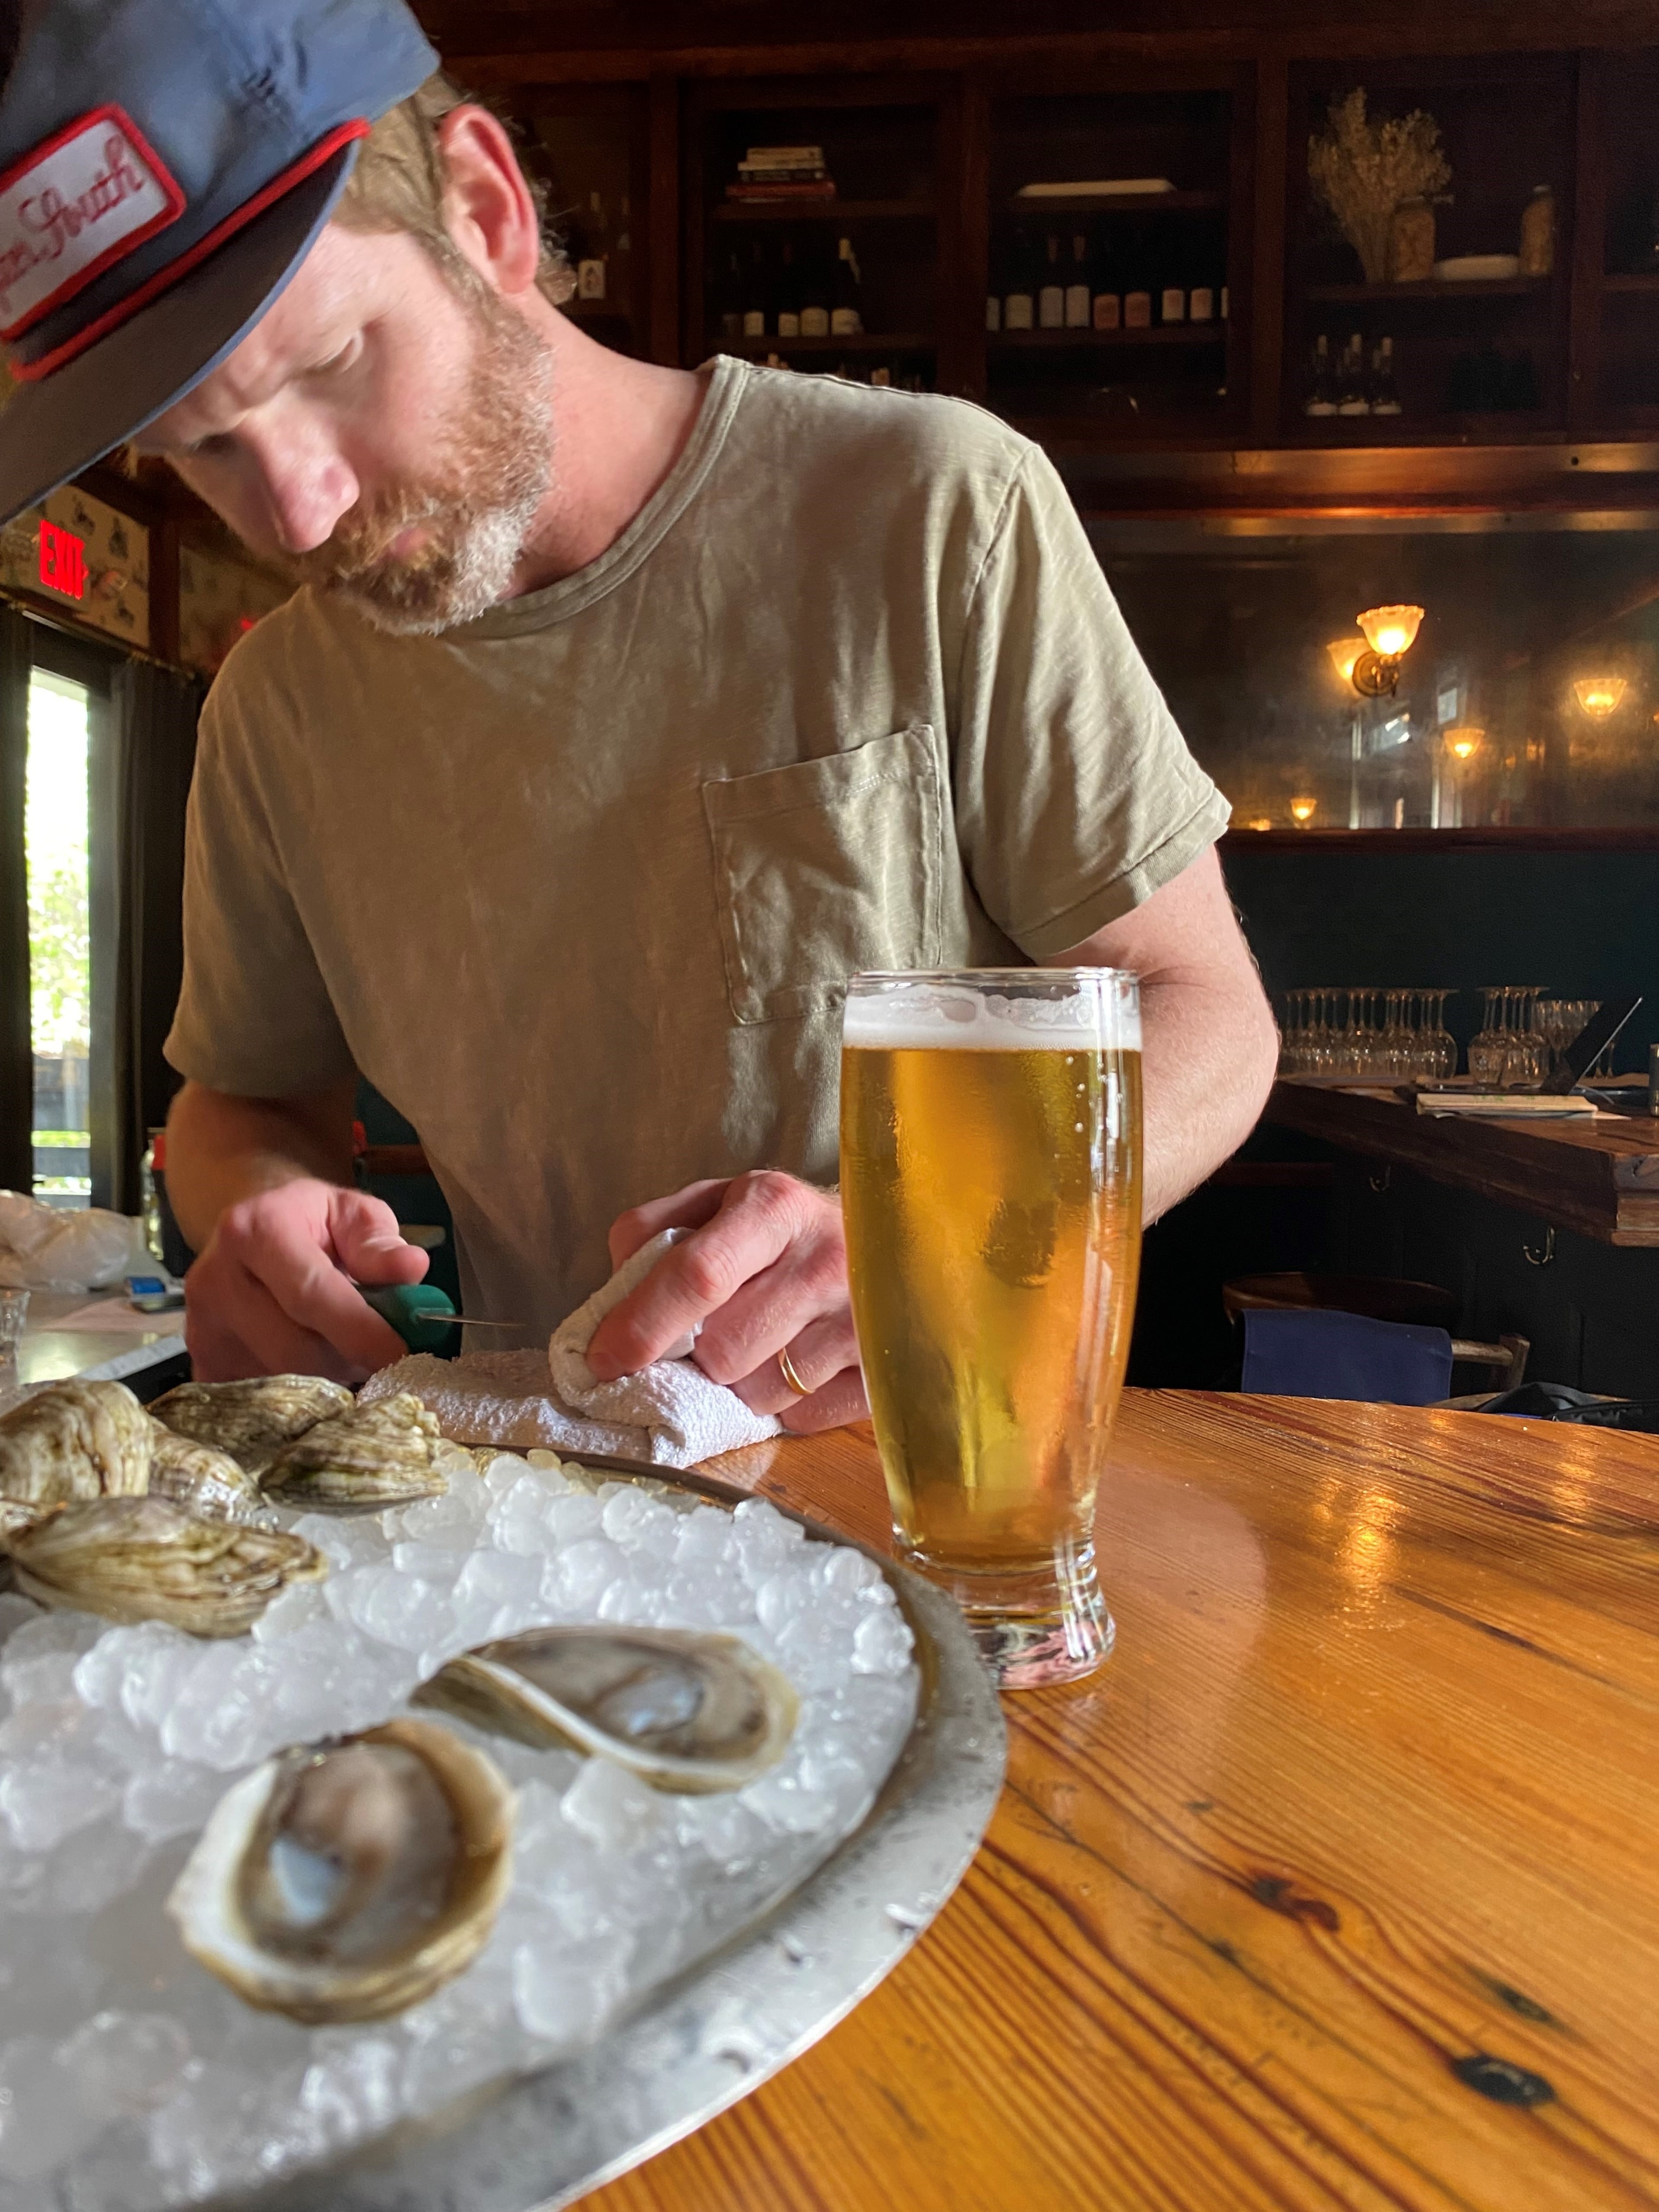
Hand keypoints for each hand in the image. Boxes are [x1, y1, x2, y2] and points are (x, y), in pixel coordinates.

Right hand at [184, 1179, 428, 1383]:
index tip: (401, 1353)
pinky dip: (297, 1396)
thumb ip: (380, 1242)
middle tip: (380, 1354)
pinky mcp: (201, 1362)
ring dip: (328, 1379)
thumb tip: (411, 1267)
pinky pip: (258, 1397)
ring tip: (346, 1352)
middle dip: (348, 1359)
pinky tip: (315, 1371)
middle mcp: (216, 1278)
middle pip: (294, 1347)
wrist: (250, 1232)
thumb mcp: (352, 1215)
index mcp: (257, 1230)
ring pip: (279, 1379)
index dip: (360, 1329)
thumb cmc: (312, 1224)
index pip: (311, 1292)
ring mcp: (202, 1326)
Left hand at [585, 1172, 866, 1435]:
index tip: (605, 1359)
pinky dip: (786, 1405)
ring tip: (760, 1345)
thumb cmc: (781, 1228)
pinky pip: (803, 1417)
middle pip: (723, 1350)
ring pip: (759, 1393)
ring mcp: (864, 1318)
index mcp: (774, 1207)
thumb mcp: (715, 1203)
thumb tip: (614, 1303)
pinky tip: (799, 1364)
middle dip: (697, 1357)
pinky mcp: (883, 1370)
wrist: (888, 1235)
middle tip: (708, 1336)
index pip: (699, 1275)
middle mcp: (826, 1258)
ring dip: (739, 1384)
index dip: (642, 1325)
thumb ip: (651, 1233)